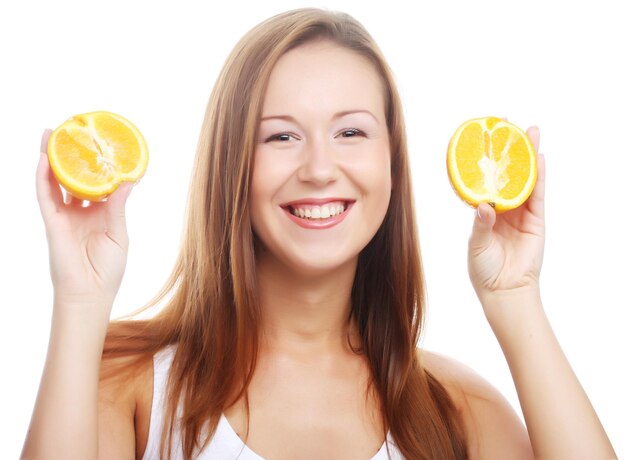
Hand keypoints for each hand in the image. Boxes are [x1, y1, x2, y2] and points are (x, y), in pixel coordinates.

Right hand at [36, 129, 132, 309]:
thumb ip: (119, 207)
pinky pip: (45, 195)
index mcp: (99, 213)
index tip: (100, 144)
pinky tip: (44, 159)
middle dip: (69, 155)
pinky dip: (43, 177)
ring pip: (54, 180)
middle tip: (70, 130)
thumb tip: (130, 181)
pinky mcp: (52, 222)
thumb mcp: (119, 233)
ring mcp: (64, 215)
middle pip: (71, 176)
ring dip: (51, 158)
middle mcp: (79, 211)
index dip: (96, 165)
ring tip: (50, 134)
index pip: (95, 183)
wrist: (90, 293)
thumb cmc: (108, 268)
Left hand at [467, 126, 544, 311]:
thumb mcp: (477, 244)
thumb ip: (481, 224)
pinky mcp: (536, 220)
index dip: (485, 161)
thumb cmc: (484, 269)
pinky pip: (538, 195)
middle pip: (508, 173)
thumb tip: (484, 206)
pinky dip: (539, 177)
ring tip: (530, 133)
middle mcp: (503, 208)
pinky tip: (540, 159)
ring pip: (525, 179)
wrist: (505, 290)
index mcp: (485, 211)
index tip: (483, 138)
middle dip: (509, 150)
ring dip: (528, 156)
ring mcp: (521, 213)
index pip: (485, 180)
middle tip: (508, 125)